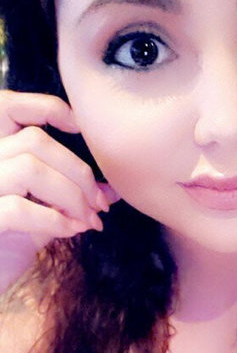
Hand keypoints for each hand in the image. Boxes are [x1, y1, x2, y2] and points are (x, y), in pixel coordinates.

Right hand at [0, 91, 118, 294]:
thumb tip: (111, 189)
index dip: (47, 107)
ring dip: (70, 195)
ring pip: (30, 168)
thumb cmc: (10, 244)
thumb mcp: (45, 214)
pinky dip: (53, 219)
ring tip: (86, 219)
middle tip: (99, 203)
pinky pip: (18, 208)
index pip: (9, 107)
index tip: (80, 127)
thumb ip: (72, 196)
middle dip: (78, 170)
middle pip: (35, 141)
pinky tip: (70, 231)